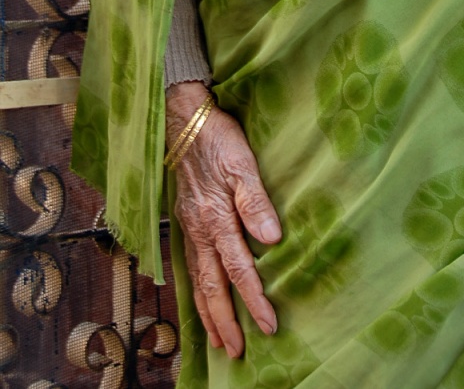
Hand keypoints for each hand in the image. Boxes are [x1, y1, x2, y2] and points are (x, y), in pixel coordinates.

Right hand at [165, 80, 281, 357]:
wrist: (182, 120)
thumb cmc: (218, 138)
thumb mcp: (243, 162)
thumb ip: (256, 201)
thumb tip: (272, 239)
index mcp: (216, 218)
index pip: (238, 268)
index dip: (254, 298)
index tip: (268, 324)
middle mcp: (200, 230)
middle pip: (212, 286)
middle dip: (225, 320)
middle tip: (237, 351)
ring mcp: (190, 228)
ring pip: (198, 280)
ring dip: (208, 312)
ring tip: (218, 340)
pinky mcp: (186, 221)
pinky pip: (189, 266)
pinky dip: (195, 290)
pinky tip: (200, 300)